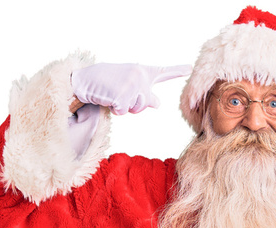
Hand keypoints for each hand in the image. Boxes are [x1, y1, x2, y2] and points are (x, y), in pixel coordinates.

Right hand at [71, 63, 191, 114]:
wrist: (85, 80)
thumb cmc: (107, 82)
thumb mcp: (129, 85)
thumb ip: (146, 94)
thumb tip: (158, 103)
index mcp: (142, 71)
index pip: (162, 72)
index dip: (177, 70)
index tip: (190, 67)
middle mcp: (140, 76)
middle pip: (149, 103)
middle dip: (136, 105)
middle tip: (120, 92)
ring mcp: (132, 85)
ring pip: (137, 109)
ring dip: (125, 107)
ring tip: (113, 93)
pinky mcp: (122, 96)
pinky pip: (124, 112)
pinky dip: (115, 109)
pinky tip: (108, 98)